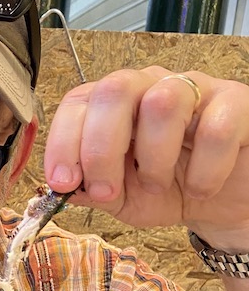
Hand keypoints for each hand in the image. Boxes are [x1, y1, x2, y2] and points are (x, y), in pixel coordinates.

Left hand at [43, 66, 248, 249]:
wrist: (220, 203)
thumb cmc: (167, 190)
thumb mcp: (119, 198)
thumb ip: (88, 188)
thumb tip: (59, 186)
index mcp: (114, 105)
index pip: (79, 102)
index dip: (64, 140)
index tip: (63, 182)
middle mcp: (150, 87)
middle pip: (115, 90)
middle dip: (101, 147)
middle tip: (107, 192)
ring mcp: (195, 89)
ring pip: (163, 103)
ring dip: (154, 159)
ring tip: (159, 185)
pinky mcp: (236, 104)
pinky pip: (216, 129)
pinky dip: (204, 171)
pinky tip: (202, 188)